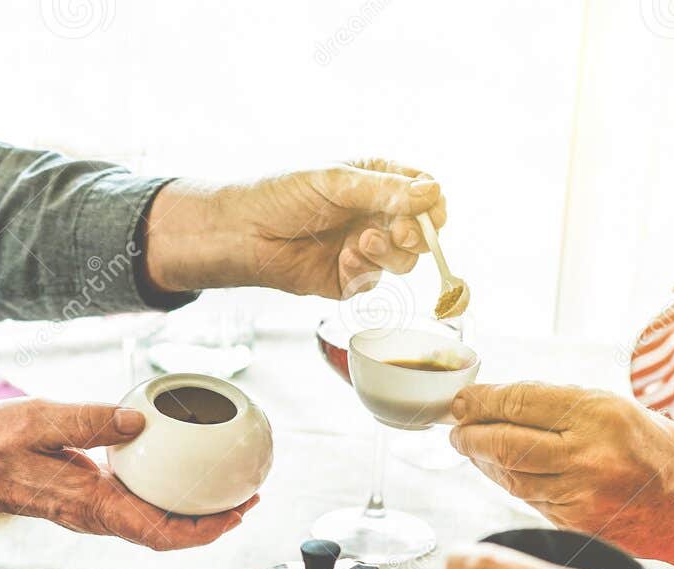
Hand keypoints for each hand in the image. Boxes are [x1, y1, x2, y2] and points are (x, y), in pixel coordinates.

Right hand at [0, 398, 256, 550]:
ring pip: (153, 523)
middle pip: (166, 534)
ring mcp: (91, 510)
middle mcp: (95, 517)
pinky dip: (166, 494)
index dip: (205, 530)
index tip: (238, 512)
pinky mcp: (85, 497)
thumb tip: (138, 421)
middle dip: (212, 522)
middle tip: (248, 496)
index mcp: (89, 507)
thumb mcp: (36, 420)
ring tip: (226, 485)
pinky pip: (136, 504)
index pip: (159, 533)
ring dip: (193, 511)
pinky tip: (179, 468)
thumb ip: (87, 421)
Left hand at [143, 159, 446, 298]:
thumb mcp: (335, 182)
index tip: (430, 213)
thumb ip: (384, 190)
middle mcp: (374, 216)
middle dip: (416, 234)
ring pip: (404, 261)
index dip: (432, 206)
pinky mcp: (349, 279)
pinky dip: (365, 270)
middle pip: (421, 232)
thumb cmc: (280, 195)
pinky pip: (375, 281)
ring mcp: (364, 249)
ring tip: (363, 242)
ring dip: (391, 253)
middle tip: (398, 231)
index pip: (423, 194)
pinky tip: (344, 259)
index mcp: (376, 183)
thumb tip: (431, 194)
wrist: (241, 233)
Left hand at [449, 383, 673, 555]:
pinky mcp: (577, 523)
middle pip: (505, 442)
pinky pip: (529, 499)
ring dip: (484, 461)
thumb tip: (496, 404)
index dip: (481, 402)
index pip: (520, 403)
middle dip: (471, 435)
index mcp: (599, 414)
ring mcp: (581, 494)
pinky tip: (502, 471)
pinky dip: (510, 483)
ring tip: (472, 447)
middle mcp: (588, 455)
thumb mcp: (615, 408)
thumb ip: (558, 406)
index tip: (461, 402)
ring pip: (511, 475)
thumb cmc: (658, 451)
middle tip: (456, 429)